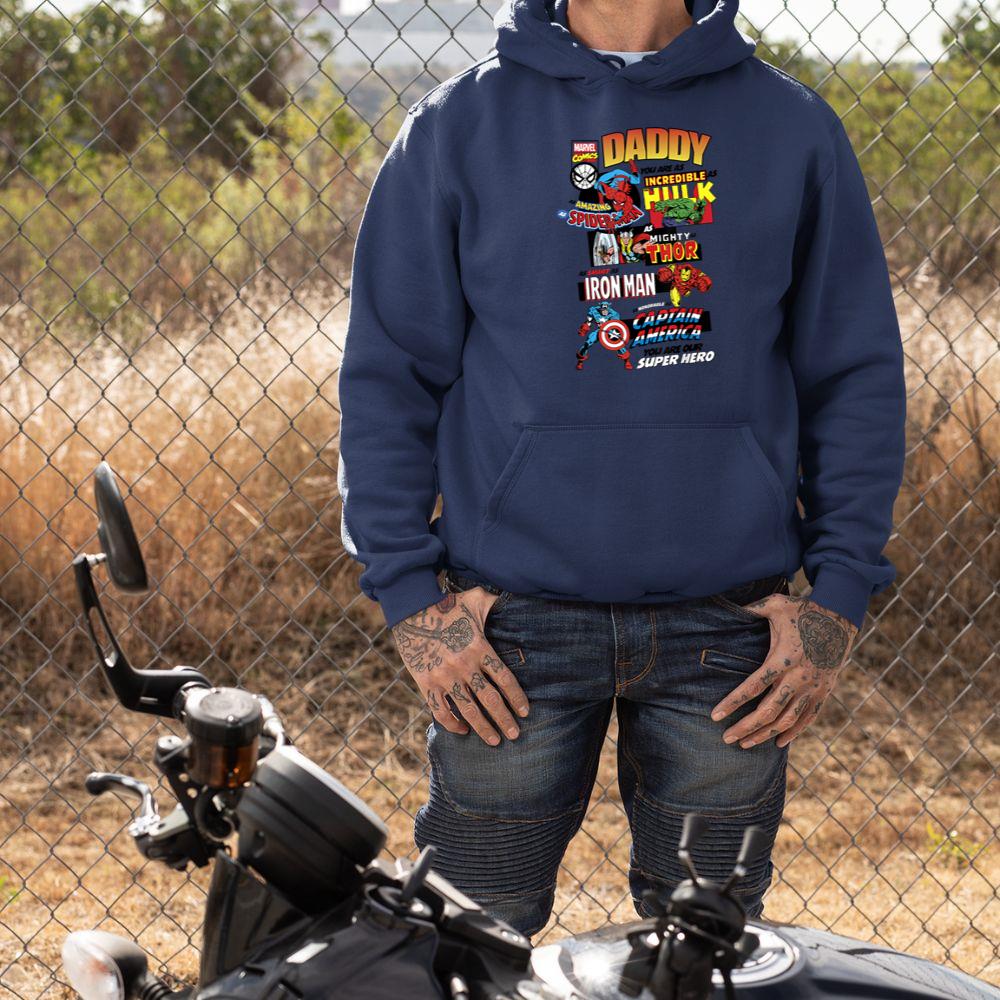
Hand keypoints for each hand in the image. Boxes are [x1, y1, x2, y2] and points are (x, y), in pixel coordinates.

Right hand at [392, 589, 529, 745]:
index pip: (505, 679)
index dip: (517, 698)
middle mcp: (464, 665)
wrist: (412, 610)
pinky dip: (452, 724)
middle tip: (515, 734)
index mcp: (479, 648)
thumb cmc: (448, 605)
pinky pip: (441, 710)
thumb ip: (495, 603)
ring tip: (495, 740)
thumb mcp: (475, 600)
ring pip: (468, 710)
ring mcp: (444, 676)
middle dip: (504, 720)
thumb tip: (513, 598)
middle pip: (490, 700)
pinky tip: (463, 730)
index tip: (525, 712)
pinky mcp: (426, 683)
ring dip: (483, 728)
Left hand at [709, 595, 857, 749]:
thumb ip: (751, 609)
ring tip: (745, 744)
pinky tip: (779, 742)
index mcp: (783, 658)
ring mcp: (813, 687)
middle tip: (727, 738)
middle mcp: (798, 677)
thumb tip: (728, 608)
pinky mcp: (824, 691)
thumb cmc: (803, 610)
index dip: (733, 703)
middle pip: (768, 711)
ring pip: (787, 720)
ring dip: (765, 734)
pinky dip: (794, 732)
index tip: (715, 716)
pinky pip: (808, 718)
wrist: (841, 617)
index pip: (753, 687)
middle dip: (745, 727)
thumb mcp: (775, 604)